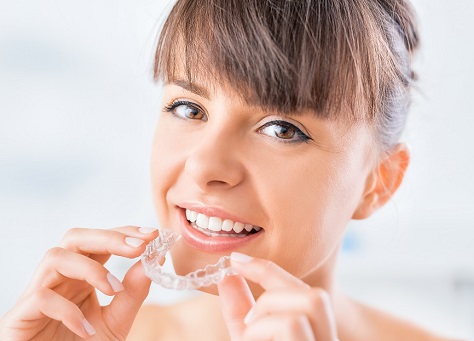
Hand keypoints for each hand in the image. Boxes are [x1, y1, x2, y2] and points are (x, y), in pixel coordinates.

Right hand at [0, 226, 158, 339]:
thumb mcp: (115, 322)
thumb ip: (132, 294)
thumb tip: (154, 261)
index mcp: (80, 277)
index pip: (100, 242)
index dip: (124, 233)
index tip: (153, 234)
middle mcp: (59, 279)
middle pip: (76, 238)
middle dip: (110, 237)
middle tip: (140, 246)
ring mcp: (37, 294)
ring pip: (55, 257)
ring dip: (90, 268)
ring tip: (114, 289)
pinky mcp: (20, 316)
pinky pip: (41, 298)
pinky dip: (67, 309)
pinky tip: (85, 328)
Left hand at [218, 253, 338, 340]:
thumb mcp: (247, 338)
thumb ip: (240, 312)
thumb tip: (227, 276)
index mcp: (314, 335)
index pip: (305, 293)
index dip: (269, 270)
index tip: (236, 260)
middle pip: (316, 293)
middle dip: (274, 284)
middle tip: (247, 311)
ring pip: (312, 300)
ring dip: (270, 307)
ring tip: (251, 332)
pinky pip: (292, 323)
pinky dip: (261, 327)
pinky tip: (250, 340)